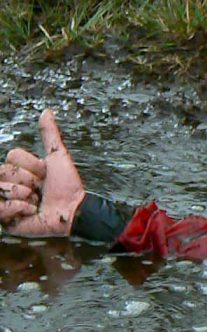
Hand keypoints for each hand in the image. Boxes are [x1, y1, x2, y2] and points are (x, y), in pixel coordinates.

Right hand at [0, 109, 84, 236]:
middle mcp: (10, 184)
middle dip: (27, 179)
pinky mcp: (7, 220)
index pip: (12, 156)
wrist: (75, 210)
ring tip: (36, 200)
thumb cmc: (68, 186)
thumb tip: (47, 111)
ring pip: (0, 187)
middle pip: (3, 170)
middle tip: (40, 189)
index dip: (31, 165)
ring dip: (23, 193)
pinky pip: (1, 207)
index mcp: (19, 170)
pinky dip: (18, 208)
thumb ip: (50, 135)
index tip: (45, 174)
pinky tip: (31, 211)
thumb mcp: (58, 157)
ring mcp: (7, 202)